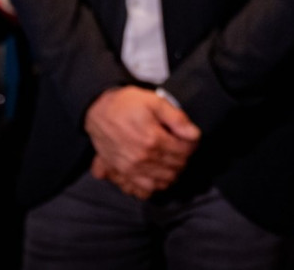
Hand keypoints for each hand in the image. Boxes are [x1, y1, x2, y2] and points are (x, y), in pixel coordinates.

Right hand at [84, 86, 200, 198]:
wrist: (98, 111)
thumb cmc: (126, 104)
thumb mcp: (155, 102)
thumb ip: (177, 119)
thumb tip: (194, 134)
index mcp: (153, 139)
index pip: (185, 151)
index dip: (192, 144)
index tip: (190, 138)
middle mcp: (143, 158)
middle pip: (176, 167)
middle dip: (184, 158)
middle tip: (182, 147)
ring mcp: (132, 169)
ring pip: (164, 181)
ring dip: (173, 172)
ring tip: (172, 160)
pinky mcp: (122, 174)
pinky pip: (144, 190)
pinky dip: (155, 186)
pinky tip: (158, 174)